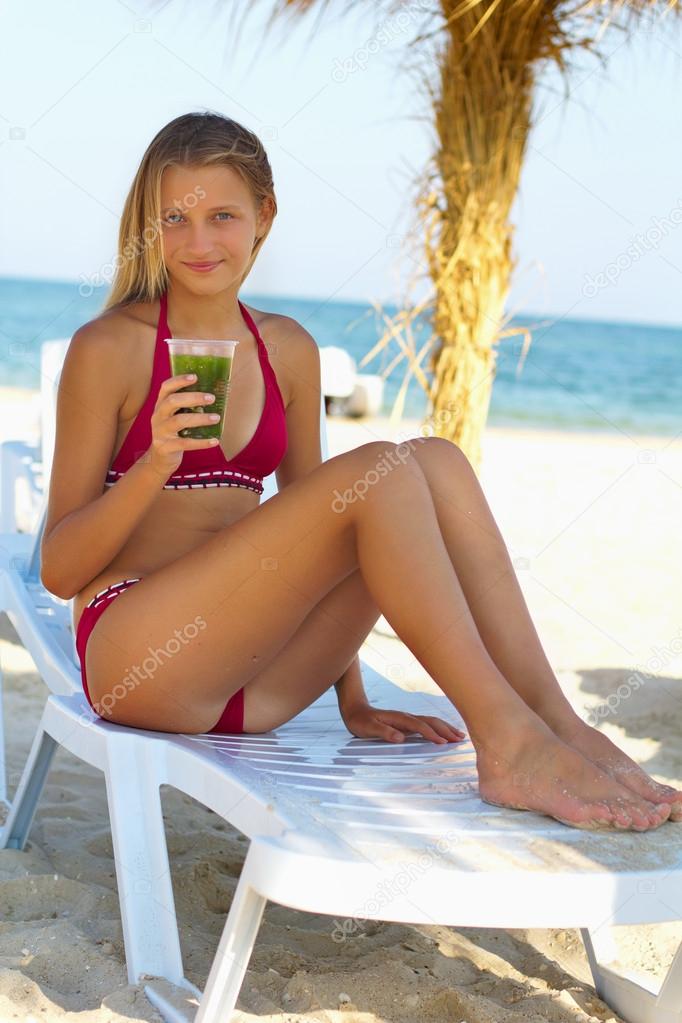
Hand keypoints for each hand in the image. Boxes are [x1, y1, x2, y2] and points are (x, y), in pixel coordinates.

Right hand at [146, 373, 220, 477]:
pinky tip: (215, 441)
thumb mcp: (176, 417)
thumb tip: (214, 395)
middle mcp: (158, 416)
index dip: (179, 381)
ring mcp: (160, 432)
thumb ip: (187, 407)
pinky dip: (201, 442)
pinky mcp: (165, 447)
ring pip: (179, 421)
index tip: (195, 377)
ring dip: (200, 419)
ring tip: (217, 418)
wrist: (159, 459)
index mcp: (160, 405)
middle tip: (211, 398)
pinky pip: (185, 443)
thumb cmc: (174, 433)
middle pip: (172, 402)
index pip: (166, 388)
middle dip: (193, 398)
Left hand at [339, 700, 466, 743]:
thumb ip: (384, 732)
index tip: (443, 743)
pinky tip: (444, 733)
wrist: (355, 710)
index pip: (419, 726)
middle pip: (430, 721)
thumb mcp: (368, 728)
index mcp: (399, 718)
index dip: (431, 734)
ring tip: (459, 735)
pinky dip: (438, 728)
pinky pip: (427, 724)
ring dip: (445, 728)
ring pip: (431, 721)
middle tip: (460, 739)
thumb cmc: (361, 721)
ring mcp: (408, 719)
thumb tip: (400, 738)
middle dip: (445, 729)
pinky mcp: (407, 722)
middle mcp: (406, 717)